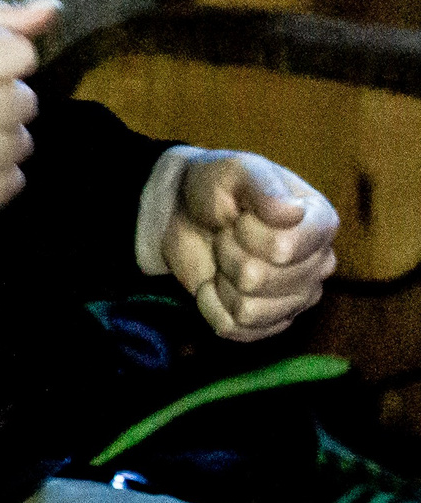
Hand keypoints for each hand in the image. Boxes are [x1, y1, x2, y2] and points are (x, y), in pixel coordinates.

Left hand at [163, 151, 337, 340]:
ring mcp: (297, 298)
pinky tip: (215, 282)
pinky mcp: (270, 322)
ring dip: (222, 280)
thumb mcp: (236, 172)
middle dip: (228, 253)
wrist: (182, 210)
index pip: (282, 249)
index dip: (246, 232)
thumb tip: (292, 213)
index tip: (241, 215)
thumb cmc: (216, 187)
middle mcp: (318, 264)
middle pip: (259, 280)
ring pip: (248, 310)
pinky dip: (211, 305)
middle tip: (228, 234)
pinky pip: (234, 330)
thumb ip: (262, 187)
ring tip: (226, 256)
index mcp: (320, 223)